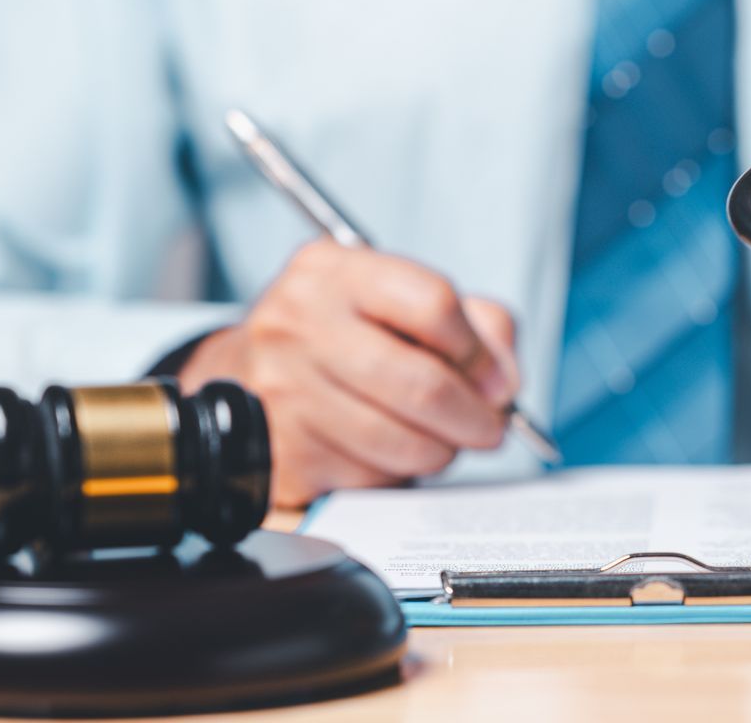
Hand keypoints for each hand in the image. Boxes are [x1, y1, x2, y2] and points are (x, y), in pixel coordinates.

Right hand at [181, 239, 519, 506]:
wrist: (246, 374)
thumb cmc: (344, 336)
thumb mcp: (399, 300)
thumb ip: (476, 325)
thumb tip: (504, 382)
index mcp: (334, 271)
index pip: (432, 303)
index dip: (479, 352)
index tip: (497, 381)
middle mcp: (298, 323)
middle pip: (422, 383)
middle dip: (474, 417)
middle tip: (490, 428)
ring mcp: (282, 390)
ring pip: (402, 442)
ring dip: (440, 451)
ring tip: (440, 439)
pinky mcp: (282, 453)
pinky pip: (370, 479)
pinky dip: (395, 475)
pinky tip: (387, 453)